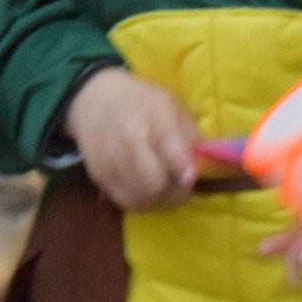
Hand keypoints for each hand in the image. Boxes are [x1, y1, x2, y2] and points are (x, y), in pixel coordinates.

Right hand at [65, 68, 199, 212]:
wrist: (95, 100)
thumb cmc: (143, 103)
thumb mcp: (173, 107)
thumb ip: (191, 137)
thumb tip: (206, 167)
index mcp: (155, 117)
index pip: (170, 150)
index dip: (184, 170)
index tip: (191, 177)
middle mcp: (129, 139)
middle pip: (156, 185)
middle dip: (176, 193)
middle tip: (183, 186)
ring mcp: (111, 160)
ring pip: (142, 199)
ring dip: (160, 200)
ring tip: (167, 188)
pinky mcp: (99, 175)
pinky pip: (126, 202)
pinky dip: (142, 201)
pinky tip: (147, 189)